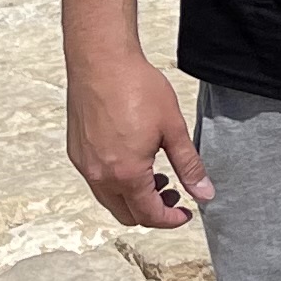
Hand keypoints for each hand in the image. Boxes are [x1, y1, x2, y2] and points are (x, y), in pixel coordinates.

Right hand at [68, 51, 209, 228]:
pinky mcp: (76, 152)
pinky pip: (96, 181)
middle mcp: (100, 175)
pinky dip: (116, 182)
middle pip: (127, 215)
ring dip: (133, 196)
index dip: (171, 219)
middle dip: (152, 211)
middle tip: (172, 192)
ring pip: (110, 199)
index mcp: (126, 174)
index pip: (149, 215)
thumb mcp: (173, 128)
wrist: (101, 60)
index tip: (185, 212)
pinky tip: (132, 158)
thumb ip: (189, 166)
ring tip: (155, 173)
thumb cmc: (136, 87)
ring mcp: (84, 165)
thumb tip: (204, 193)